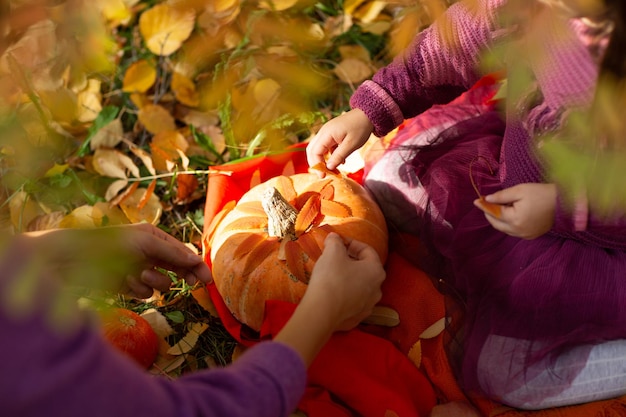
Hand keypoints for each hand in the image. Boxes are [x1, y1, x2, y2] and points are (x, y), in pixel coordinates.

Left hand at [21, 223, 211, 297]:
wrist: (73, 262)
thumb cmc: (109, 244)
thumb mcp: (146, 243)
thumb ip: (173, 253)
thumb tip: (196, 259)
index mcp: (154, 237)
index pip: (182, 252)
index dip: (196, 265)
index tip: (207, 279)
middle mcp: (149, 253)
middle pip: (177, 268)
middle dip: (183, 275)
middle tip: (195, 285)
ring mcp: (139, 270)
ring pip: (162, 283)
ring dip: (154, 282)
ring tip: (139, 275)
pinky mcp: (128, 287)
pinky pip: (145, 293)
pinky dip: (138, 289)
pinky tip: (125, 283)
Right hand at [274, 233, 384, 364]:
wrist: (321, 313)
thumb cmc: (331, 278)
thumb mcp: (332, 252)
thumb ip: (335, 241)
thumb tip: (334, 238)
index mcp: (376, 271)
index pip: (368, 250)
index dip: (352, 243)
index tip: (338, 242)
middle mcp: (377, 289)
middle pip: (365, 269)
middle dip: (351, 261)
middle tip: (334, 257)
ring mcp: (368, 306)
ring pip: (360, 287)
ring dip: (348, 278)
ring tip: (332, 275)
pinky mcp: (357, 318)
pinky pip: (352, 301)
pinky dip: (344, 295)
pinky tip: (331, 293)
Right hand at [306, 109, 373, 173]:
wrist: (367, 114)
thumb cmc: (360, 128)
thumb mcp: (351, 145)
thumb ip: (338, 156)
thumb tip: (328, 168)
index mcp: (326, 134)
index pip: (315, 152)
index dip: (317, 165)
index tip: (323, 176)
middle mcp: (323, 132)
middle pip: (312, 150)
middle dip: (316, 164)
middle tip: (324, 175)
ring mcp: (327, 133)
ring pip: (318, 149)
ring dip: (322, 160)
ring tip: (333, 170)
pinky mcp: (332, 134)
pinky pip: (326, 147)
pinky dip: (330, 155)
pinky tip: (340, 161)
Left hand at [474, 183, 556, 238]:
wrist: (565, 203)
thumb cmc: (542, 193)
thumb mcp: (520, 190)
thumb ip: (502, 196)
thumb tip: (487, 200)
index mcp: (515, 220)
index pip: (494, 213)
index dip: (484, 206)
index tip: (477, 201)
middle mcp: (518, 231)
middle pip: (496, 223)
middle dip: (489, 214)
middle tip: (485, 204)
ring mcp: (525, 235)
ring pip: (504, 229)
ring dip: (498, 219)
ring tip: (496, 208)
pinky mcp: (531, 235)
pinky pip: (513, 231)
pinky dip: (507, 224)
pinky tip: (508, 215)